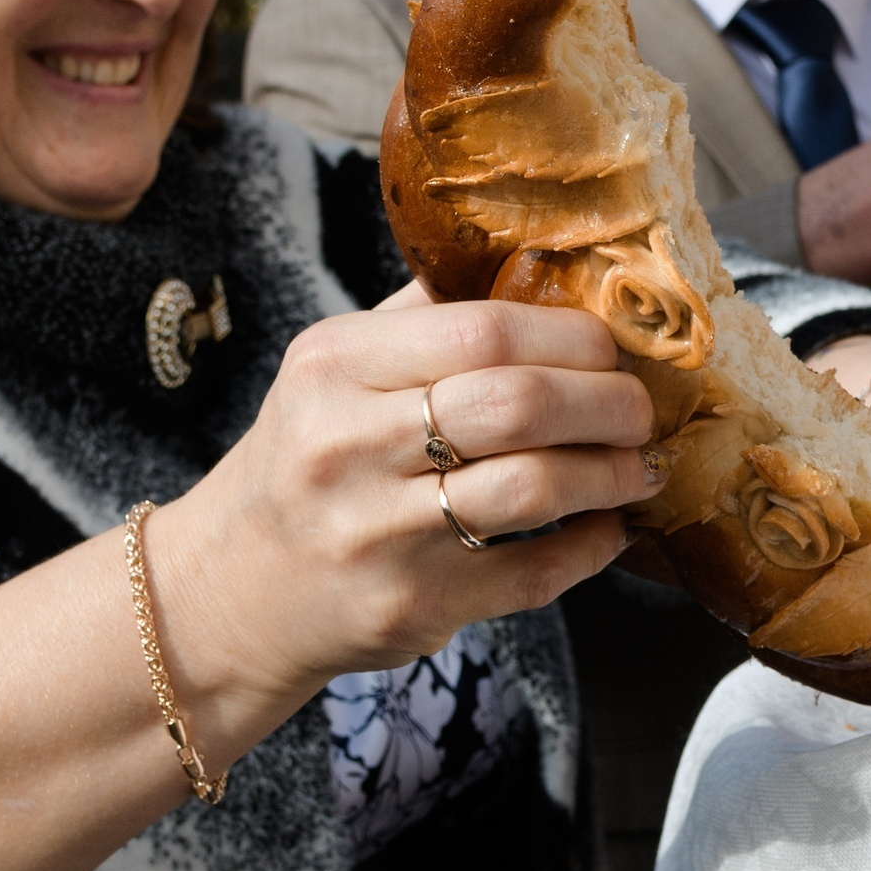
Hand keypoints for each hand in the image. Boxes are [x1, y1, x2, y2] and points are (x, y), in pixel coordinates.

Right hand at [150, 285, 662, 708]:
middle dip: (608, 402)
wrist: (228, 590)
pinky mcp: (410, 606)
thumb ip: (425, 316)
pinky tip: (606, 528)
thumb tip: (544, 265)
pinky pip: (533, 574)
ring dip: (611, 475)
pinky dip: (590, 547)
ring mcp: (378, 533)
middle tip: (642, 410)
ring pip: (533, 489)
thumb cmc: (308, 459)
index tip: (613, 347)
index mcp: (336, 366)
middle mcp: (348, 445)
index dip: (574, 335)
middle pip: (518, 403)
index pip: (483, 330)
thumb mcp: (334, 370)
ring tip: (638, 467)